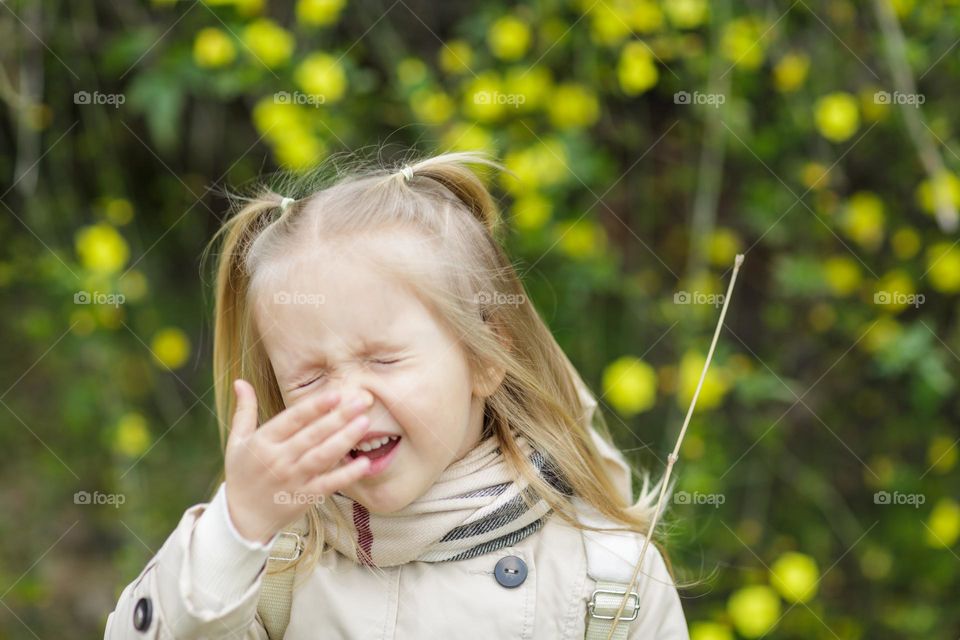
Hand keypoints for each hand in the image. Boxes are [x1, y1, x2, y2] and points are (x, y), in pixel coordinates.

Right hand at [223, 379, 373, 543]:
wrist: (242, 519)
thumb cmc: (242, 474)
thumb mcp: (237, 442)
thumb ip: (244, 411)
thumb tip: (239, 380)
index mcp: (263, 443)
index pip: (291, 420)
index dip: (314, 407)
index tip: (335, 394)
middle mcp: (279, 460)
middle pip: (312, 435)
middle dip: (338, 417)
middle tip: (362, 401)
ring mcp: (293, 480)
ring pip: (322, 457)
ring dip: (345, 439)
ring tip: (365, 423)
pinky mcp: (305, 497)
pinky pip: (329, 484)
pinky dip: (347, 474)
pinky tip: (364, 463)